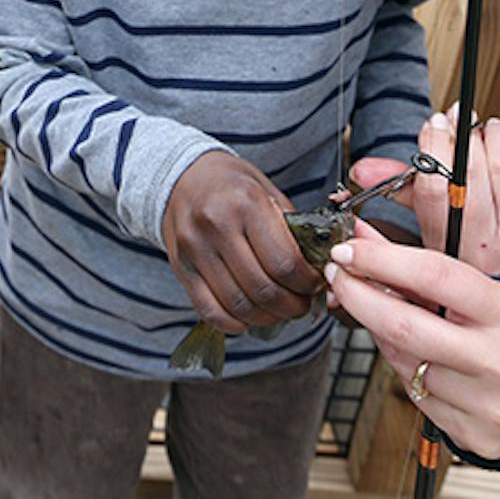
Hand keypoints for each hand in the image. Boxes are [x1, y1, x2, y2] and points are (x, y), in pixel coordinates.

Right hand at [163, 152, 323, 334]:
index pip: (285, 263)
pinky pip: (209, 311)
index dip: (307, 284)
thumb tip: (318, 269)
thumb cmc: (232, 185)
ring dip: (266, 318)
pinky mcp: (180, 267)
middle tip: (301, 304)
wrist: (183, 177)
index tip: (314, 284)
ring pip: (239, 305)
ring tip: (278, 311)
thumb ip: (291, 229)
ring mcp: (195, 249)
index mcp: (246, 203)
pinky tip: (248, 317)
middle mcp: (217, 226)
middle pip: (263, 289)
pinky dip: (234, 323)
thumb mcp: (267, 192)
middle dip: (291, 306)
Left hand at [322, 231, 499, 460]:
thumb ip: (424, 270)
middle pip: (405, 325)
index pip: (436, 277)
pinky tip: (412, 355)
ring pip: (403, 361)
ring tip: (382, 315)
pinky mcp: (473, 435)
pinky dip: (401, 368)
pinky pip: (413, 394)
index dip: (382, 259)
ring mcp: (488, 404)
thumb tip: (363, 239)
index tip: (347, 249)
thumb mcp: (486, 296)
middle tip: (337, 275)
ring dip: (379, 332)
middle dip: (358, 295)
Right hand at [348, 112, 499, 285]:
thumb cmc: (489, 245)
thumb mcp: (440, 227)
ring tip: (490, 132)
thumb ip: (404, 192)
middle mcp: (489, 254)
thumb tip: (363, 170)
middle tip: (461, 121)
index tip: (434, 126)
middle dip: (464, 135)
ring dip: (496, 136)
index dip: (433, 148)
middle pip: (470, 175)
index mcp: (451, 252)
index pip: (434, 192)